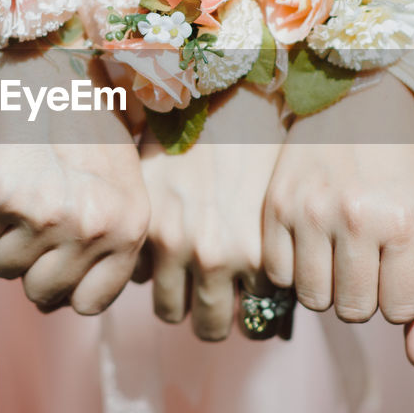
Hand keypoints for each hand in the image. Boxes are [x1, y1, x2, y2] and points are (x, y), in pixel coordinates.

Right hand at [0, 48, 149, 314]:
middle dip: (30, 263)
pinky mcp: (0, 195)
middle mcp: (92, 227)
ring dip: (3, 235)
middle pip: (40, 294)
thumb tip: (63, 295)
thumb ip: (103, 239)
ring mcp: (46, 214)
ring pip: (3, 266)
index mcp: (130, 227)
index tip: (56, 259)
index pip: (86, 304)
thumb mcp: (119, 183)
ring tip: (22, 188)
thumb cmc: (86, 119)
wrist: (51, 56)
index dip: (64, 286)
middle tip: (33, 219)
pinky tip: (1, 172)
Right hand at [138, 86, 285, 340]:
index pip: (254, 323)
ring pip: (169, 310)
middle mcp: (214, 256)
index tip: (249, 300)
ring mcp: (171, 242)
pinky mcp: (139, 223)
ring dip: (178, 297)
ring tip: (186, 275)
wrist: (218, 85)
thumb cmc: (259, 141)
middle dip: (214, 315)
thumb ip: (266, 258)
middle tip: (216, 297)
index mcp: (256, 254)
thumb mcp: (274, 207)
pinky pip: (139, 273)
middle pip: (209, 327)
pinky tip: (162, 242)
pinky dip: (148, 266)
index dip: (252, 312)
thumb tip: (260, 307)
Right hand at [263, 75, 413, 367]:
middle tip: (368, 255)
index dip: (401, 296)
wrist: (356, 96)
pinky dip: (295, 268)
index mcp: (404, 222)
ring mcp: (308, 211)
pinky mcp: (273, 205)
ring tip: (339, 249)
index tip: (399, 263)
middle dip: (365, 293)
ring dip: (328, 285)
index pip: (398, 310)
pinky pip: (279, 274)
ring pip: (313, 298)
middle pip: (353, 309)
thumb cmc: (407, 165)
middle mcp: (354, 218)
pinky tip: (310, 240)